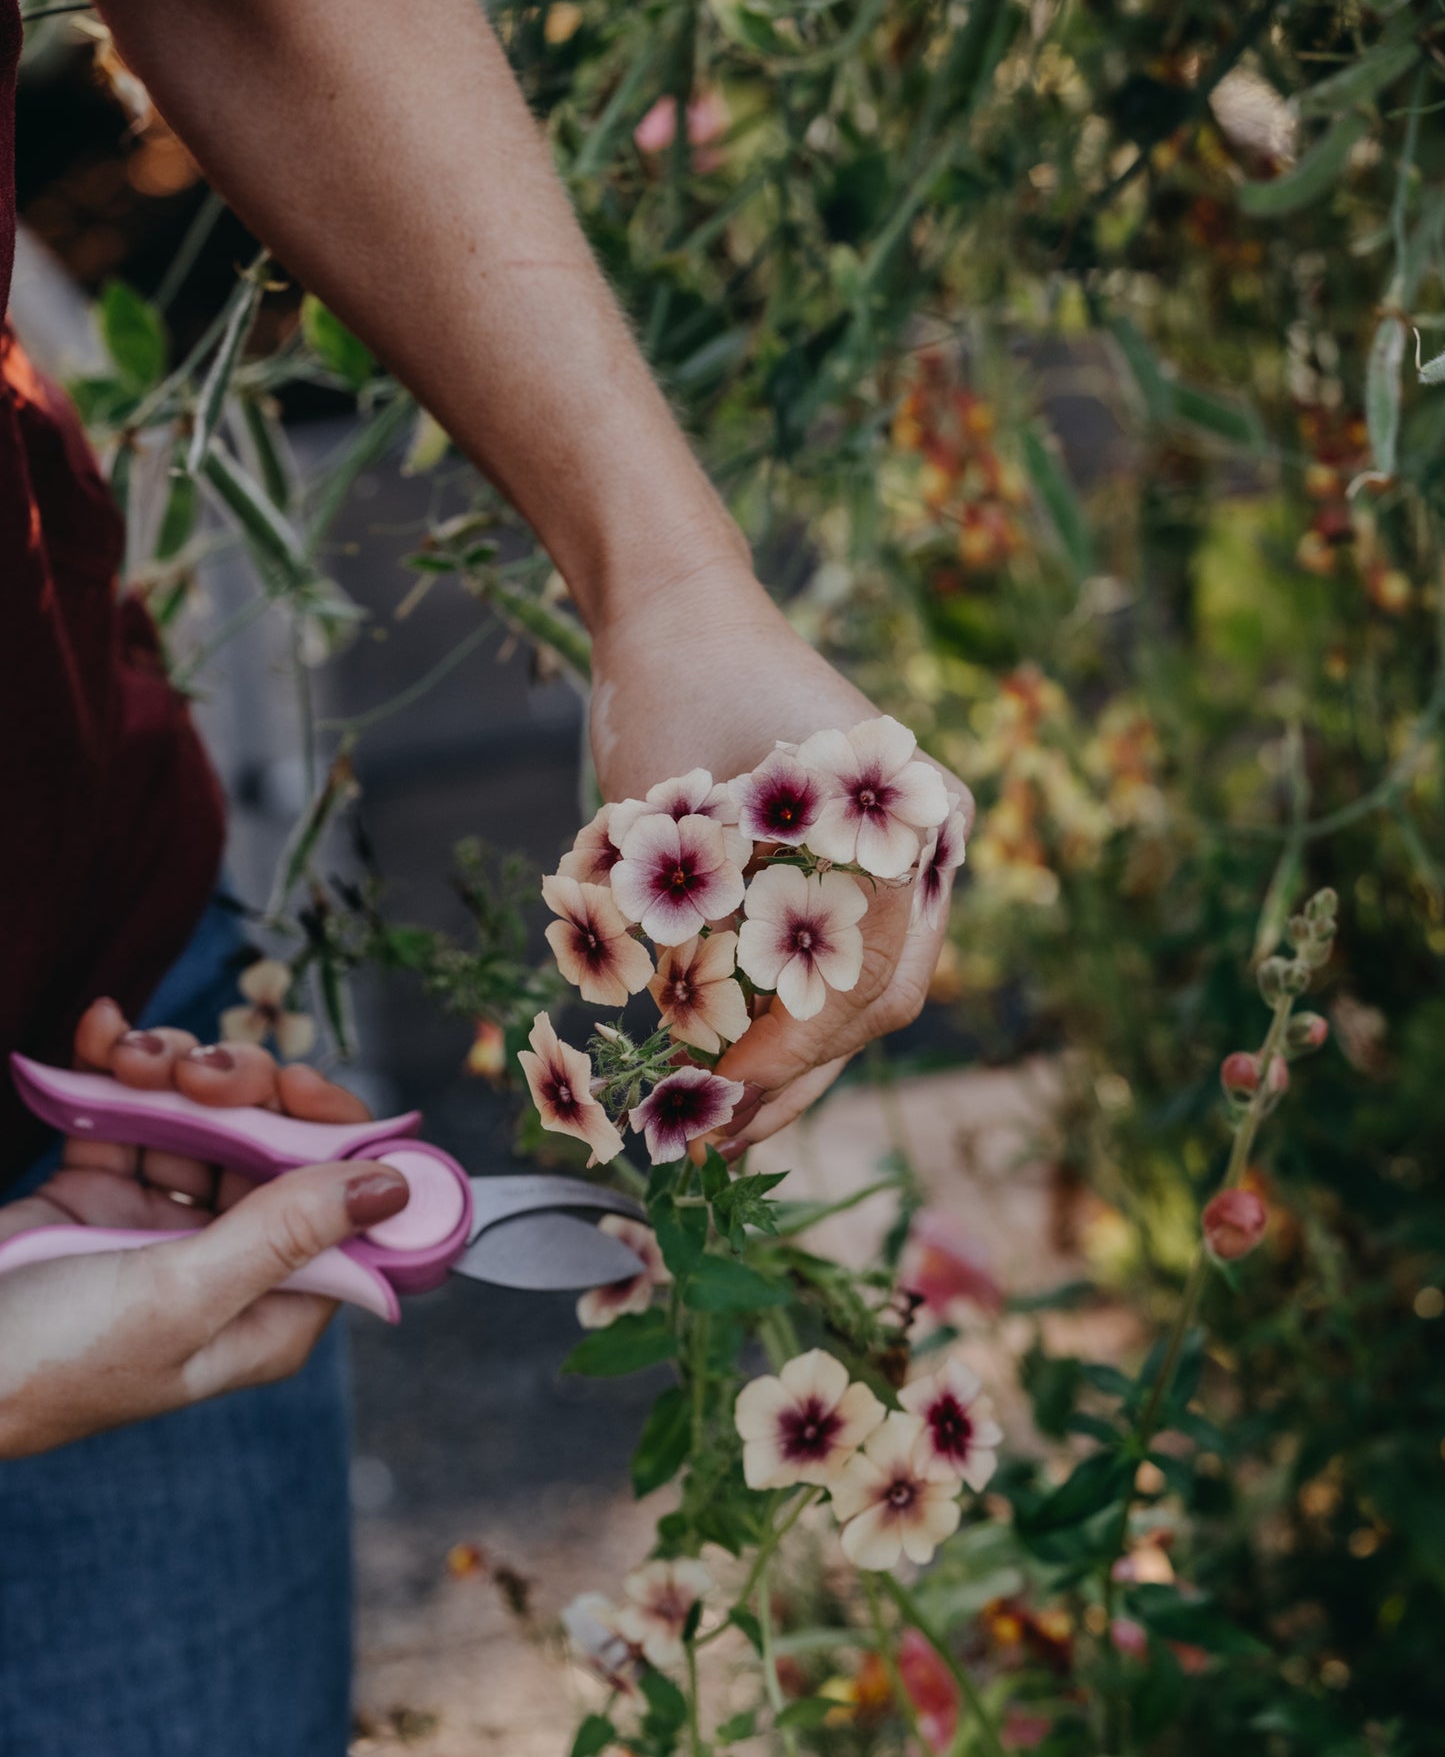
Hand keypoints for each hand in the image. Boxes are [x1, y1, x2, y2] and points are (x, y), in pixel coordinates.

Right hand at [0, 998, 407, 1457]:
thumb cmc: (51, 1362)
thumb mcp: (178, 1296)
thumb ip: (282, 1235)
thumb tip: (392, 1188)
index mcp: (270, 1312)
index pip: (343, 1212)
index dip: (334, 1138)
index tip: (297, 1086)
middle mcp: (230, 1267)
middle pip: (278, 1149)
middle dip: (245, 1091)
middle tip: (200, 1070)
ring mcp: (163, 1226)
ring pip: (207, 1118)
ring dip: (178, 1070)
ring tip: (134, 1056)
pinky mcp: (99, 1193)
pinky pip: (130, 1112)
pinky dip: (120, 1068)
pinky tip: (103, 1032)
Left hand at [589, 560, 972, 1152]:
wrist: (676, 621)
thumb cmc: (668, 702)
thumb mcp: (675, 828)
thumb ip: (701, 938)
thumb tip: (703, 1070)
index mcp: (905, 821)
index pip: (867, 975)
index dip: (794, 1048)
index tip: (718, 1091)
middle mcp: (924, 841)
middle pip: (880, 999)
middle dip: (800, 1074)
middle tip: (716, 1134)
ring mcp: (902, 855)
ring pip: (868, 996)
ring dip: (800, 1066)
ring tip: (726, 1132)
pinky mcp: (865, 869)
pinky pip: (847, 963)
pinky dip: (795, 1021)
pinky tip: (743, 1077)